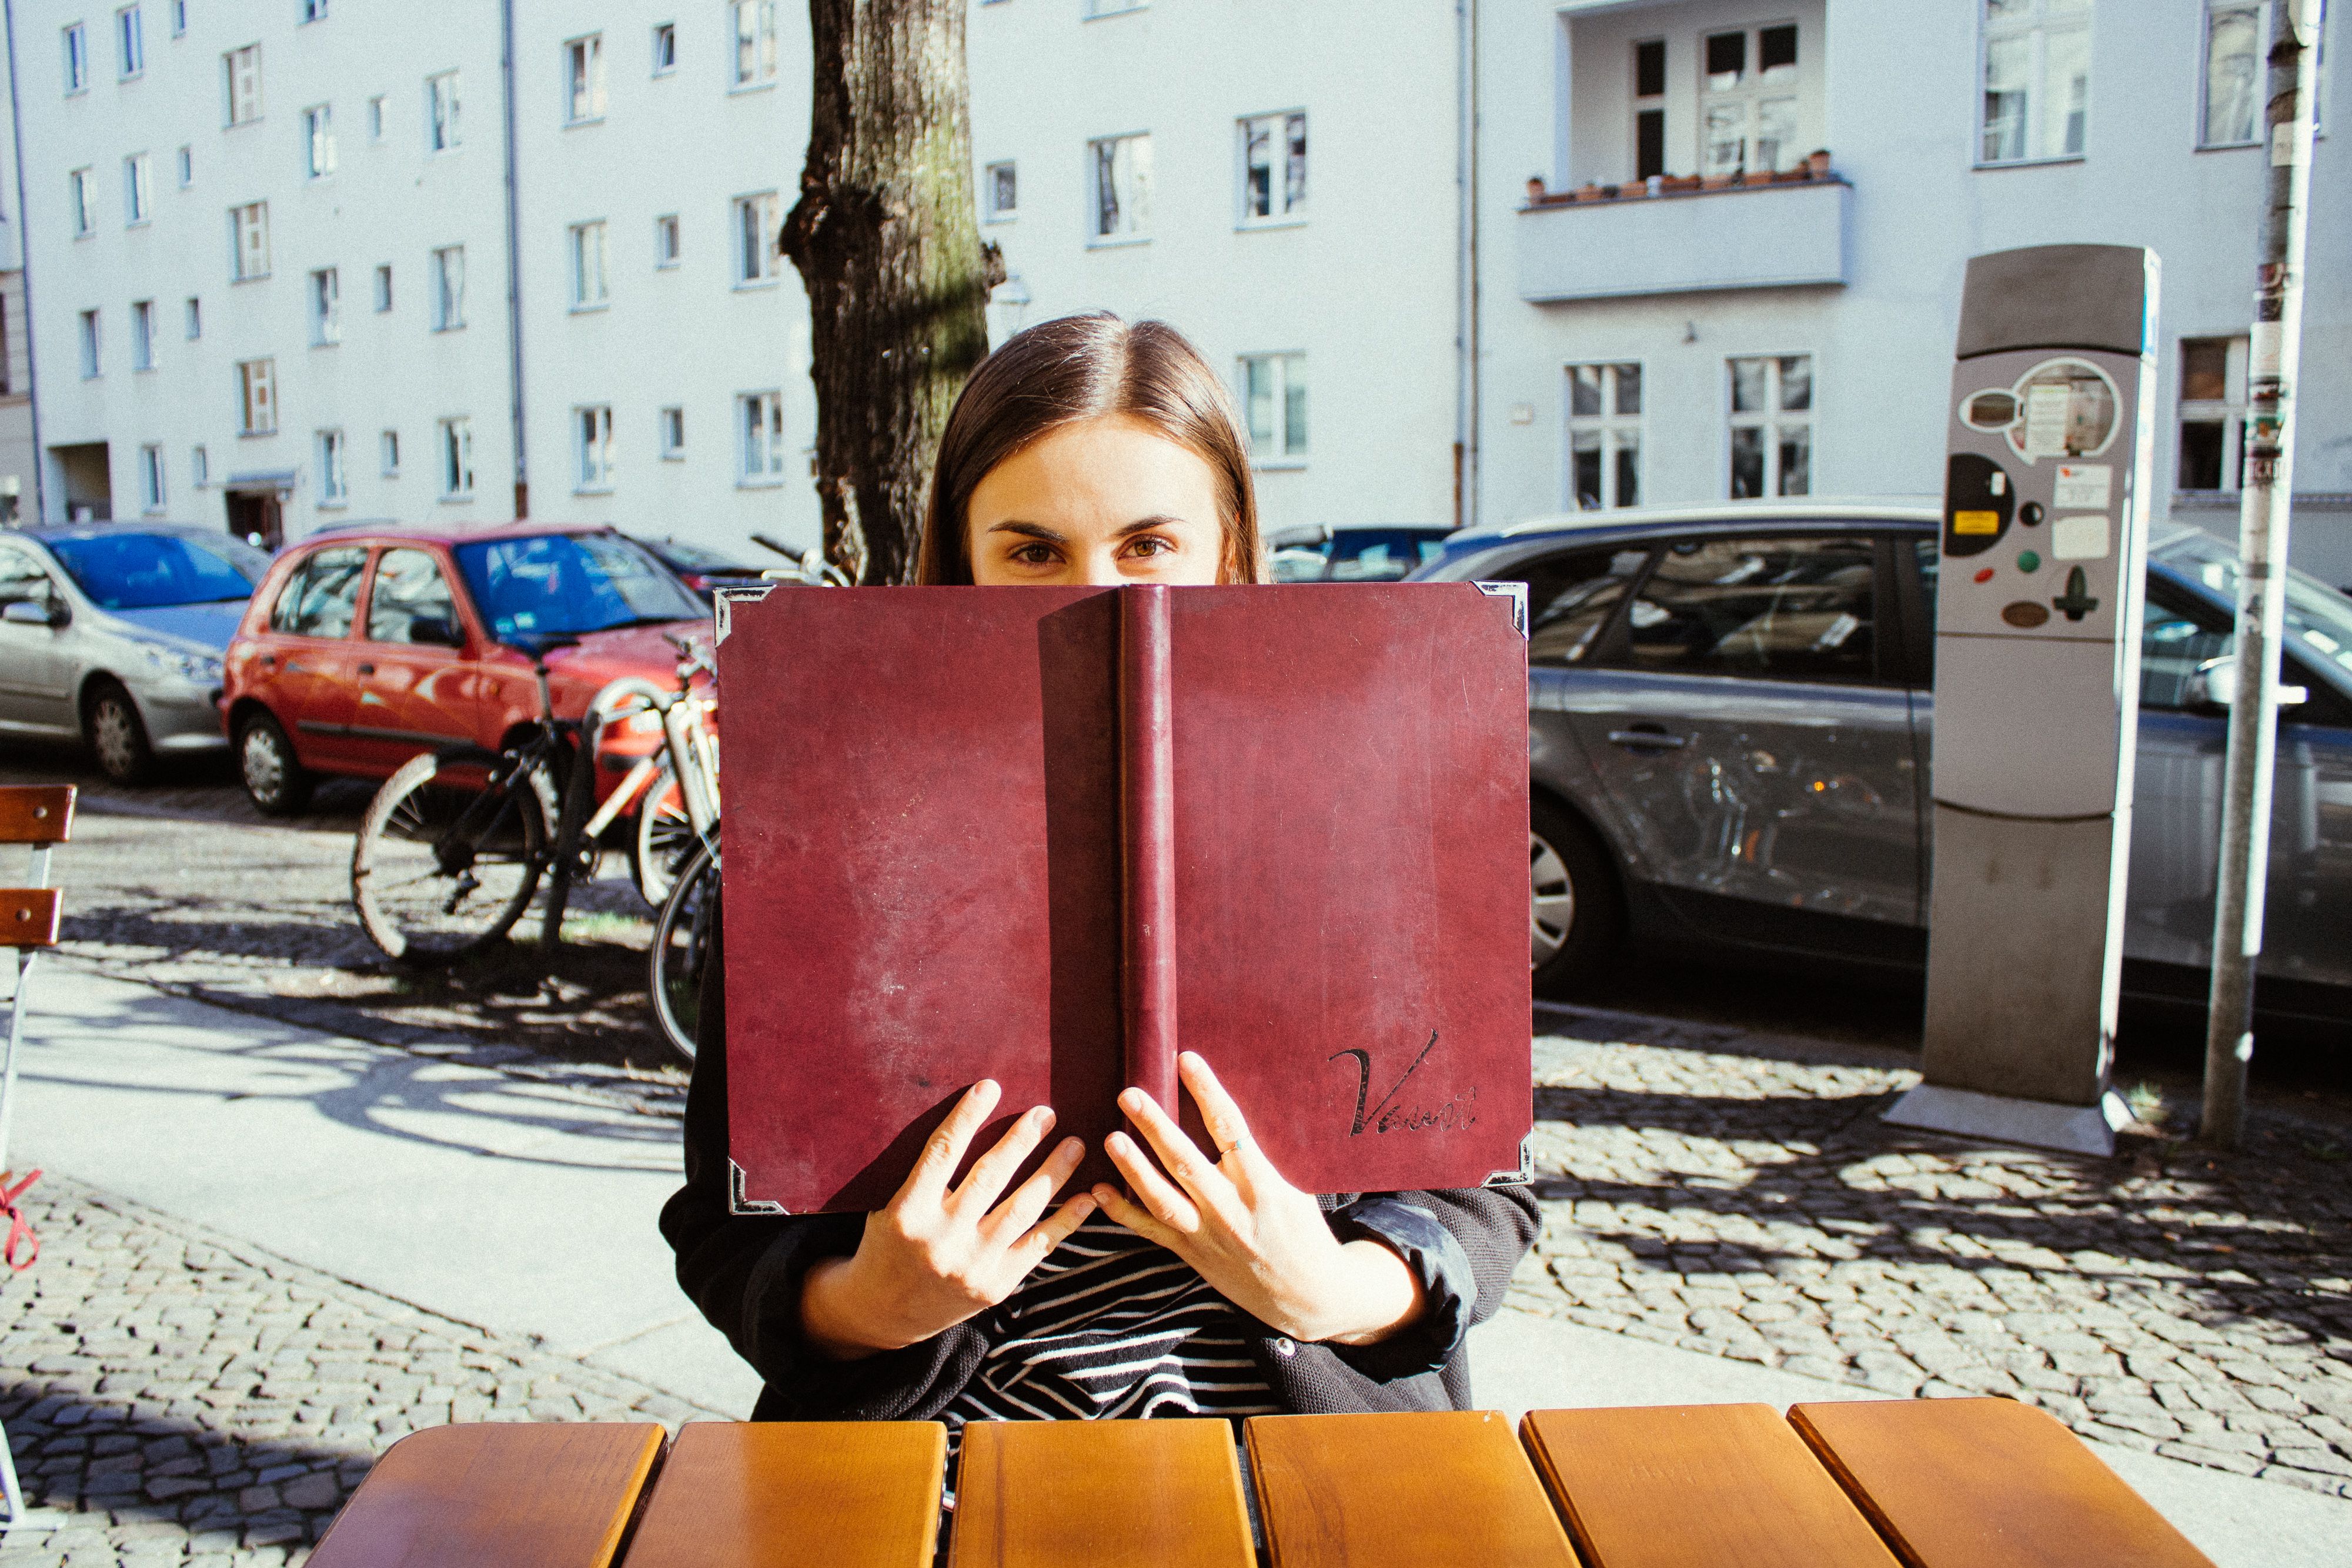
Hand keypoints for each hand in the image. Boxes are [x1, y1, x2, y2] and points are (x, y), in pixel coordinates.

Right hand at [800, 1080, 1094, 1359]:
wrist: (883, 1313)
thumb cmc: (888, 1245)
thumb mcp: (890, 1207)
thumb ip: (923, 1175)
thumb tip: (966, 1119)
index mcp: (907, 1213)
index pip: (942, 1153)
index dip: (966, 1117)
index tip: (990, 1087)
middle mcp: (940, 1239)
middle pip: (990, 1177)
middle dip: (1021, 1141)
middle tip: (1046, 1113)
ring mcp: (972, 1265)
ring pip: (1022, 1209)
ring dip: (1053, 1173)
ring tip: (1075, 1145)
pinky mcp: (996, 1286)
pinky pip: (1038, 1246)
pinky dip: (1066, 1220)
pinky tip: (1088, 1196)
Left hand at [1092, 1052, 1424, 1346]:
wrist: (1310, 1296)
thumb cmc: (1304, 1232)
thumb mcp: (1295, 1188)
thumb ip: (1260, 1158)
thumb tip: (1228, 1115)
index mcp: (1262, 1185)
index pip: (1230, 1128)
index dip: (1207, 1092)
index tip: (1186, 1060)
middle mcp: (1231, 1209)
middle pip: (1187, 1161)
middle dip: (1156, 1127)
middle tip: (1129, 1094)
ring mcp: (1208, 1235)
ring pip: (1164, 1199)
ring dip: (1135, 1168)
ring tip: (1110, 1137)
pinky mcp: (1193, 1256)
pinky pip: (1154, 1231)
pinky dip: (1124, 1213)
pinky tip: (1099, 1189)